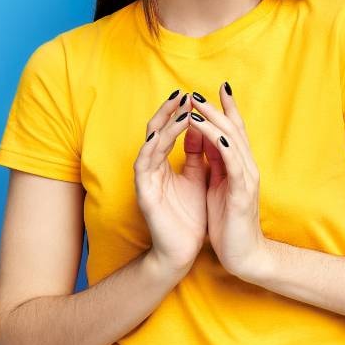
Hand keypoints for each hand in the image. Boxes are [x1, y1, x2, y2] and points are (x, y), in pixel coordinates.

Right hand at [134, 90, 208, 273]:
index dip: (179, 112)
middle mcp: (152, 168)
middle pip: (156, 131)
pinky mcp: (144, 192)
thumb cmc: (190, 217)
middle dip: (169, 111)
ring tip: (180, 109)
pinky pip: (144, 164)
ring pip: (150, 143)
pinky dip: (152, 147)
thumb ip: (198, 154)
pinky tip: (161, 134)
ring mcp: (146, 179)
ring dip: (164, 124)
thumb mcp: (198, 178)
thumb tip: (201, 127)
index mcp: (164, 164)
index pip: (169, 131)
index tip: (193, 96)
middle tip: (183, 93)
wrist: (184, 251)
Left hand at [185, 82, 271, 280]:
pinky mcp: (241, 193)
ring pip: (233, 142)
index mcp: (240, 166)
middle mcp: (247, 167)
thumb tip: (207, 141)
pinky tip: (213, 135)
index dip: (226, 108)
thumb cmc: (230, 223)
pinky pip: (233, 164)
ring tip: (198, 107)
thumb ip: (216, 164)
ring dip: (215, 122)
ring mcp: (246, 179)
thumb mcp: (220, 187)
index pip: (235, 130)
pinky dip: (223, 146)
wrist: (244, 256)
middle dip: (215, 109)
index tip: (216, 88)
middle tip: (197, 92)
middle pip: (233, 130)